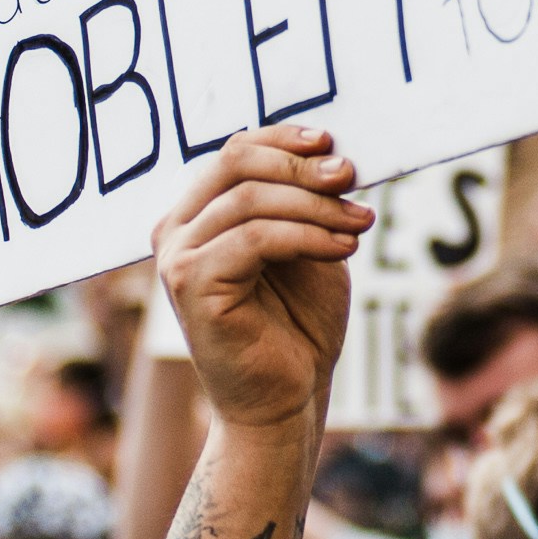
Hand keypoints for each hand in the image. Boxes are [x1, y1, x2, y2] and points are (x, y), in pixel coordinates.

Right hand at [153, 126, 369, 439]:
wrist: (285, 400)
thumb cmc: (297, 325)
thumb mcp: (307, 246)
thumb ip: (306, 201)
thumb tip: (332, 151)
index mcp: (198, 214)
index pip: (236, 151)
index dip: (285, 138)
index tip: (334, 143)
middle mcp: (177, 230)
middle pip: (238, 162)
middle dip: (302, 165)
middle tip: (350, 176)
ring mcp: (177, 257)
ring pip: (253, 200)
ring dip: (317, 205)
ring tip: (361, 222)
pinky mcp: (190, 284)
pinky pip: (254, 237)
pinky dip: (306, 235)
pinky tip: (343, 247)